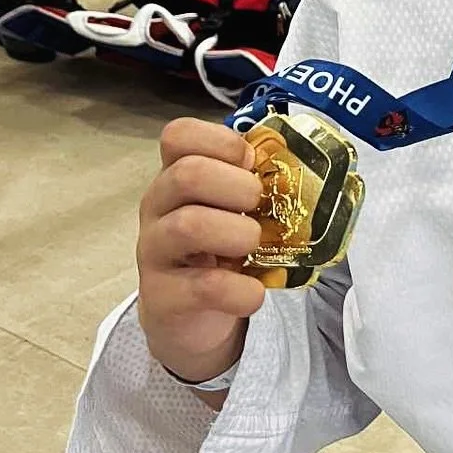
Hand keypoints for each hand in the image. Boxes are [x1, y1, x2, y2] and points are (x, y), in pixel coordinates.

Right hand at [136, 119, 265, 384]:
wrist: (192, 317)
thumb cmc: (220, 248)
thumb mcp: (233, 209)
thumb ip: (253, 183)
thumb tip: (298, 166)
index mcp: (176, 175)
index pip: (179, 135)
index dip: (223, 142)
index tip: (250, 165)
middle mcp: (158, 207)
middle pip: (186, 173)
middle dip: (237, 186)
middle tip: (257, 206)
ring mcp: (154, 251)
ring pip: (187, 225)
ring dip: (237, 233)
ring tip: (253, 245)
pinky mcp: (161, 297)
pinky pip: (203, 286)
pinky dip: (240, 290)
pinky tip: (253, 292)